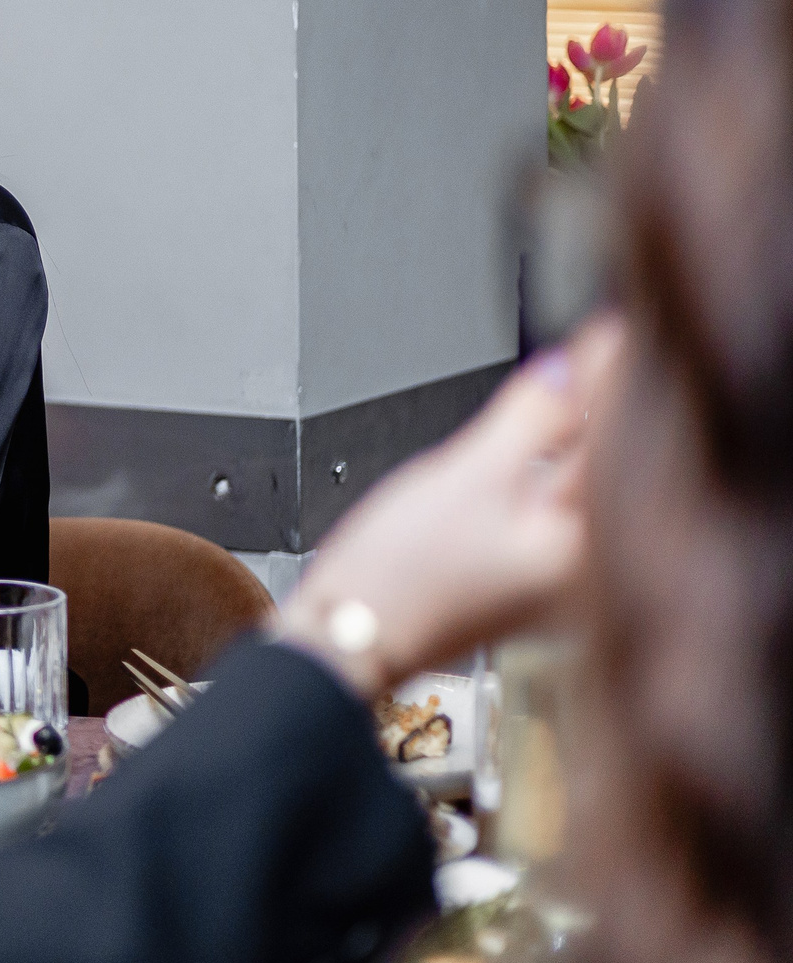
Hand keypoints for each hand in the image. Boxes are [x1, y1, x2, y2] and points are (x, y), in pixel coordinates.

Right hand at [277, 318, 621, 697]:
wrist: (347, 635)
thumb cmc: (396, 577)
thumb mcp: (465, 474)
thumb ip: (529, 417)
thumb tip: (571, 368)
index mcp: (583, 546)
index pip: (614, 441)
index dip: (612, 377)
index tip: (612, 328)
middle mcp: (580, 567)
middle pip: (601, 464)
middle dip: (596, 404)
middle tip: (594, 345)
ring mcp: (551, 575)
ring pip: (572, 484)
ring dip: (570, 434)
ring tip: (567, 383)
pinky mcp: (520, 574)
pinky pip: (546, 507)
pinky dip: (543, 469)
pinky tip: (533, 444)